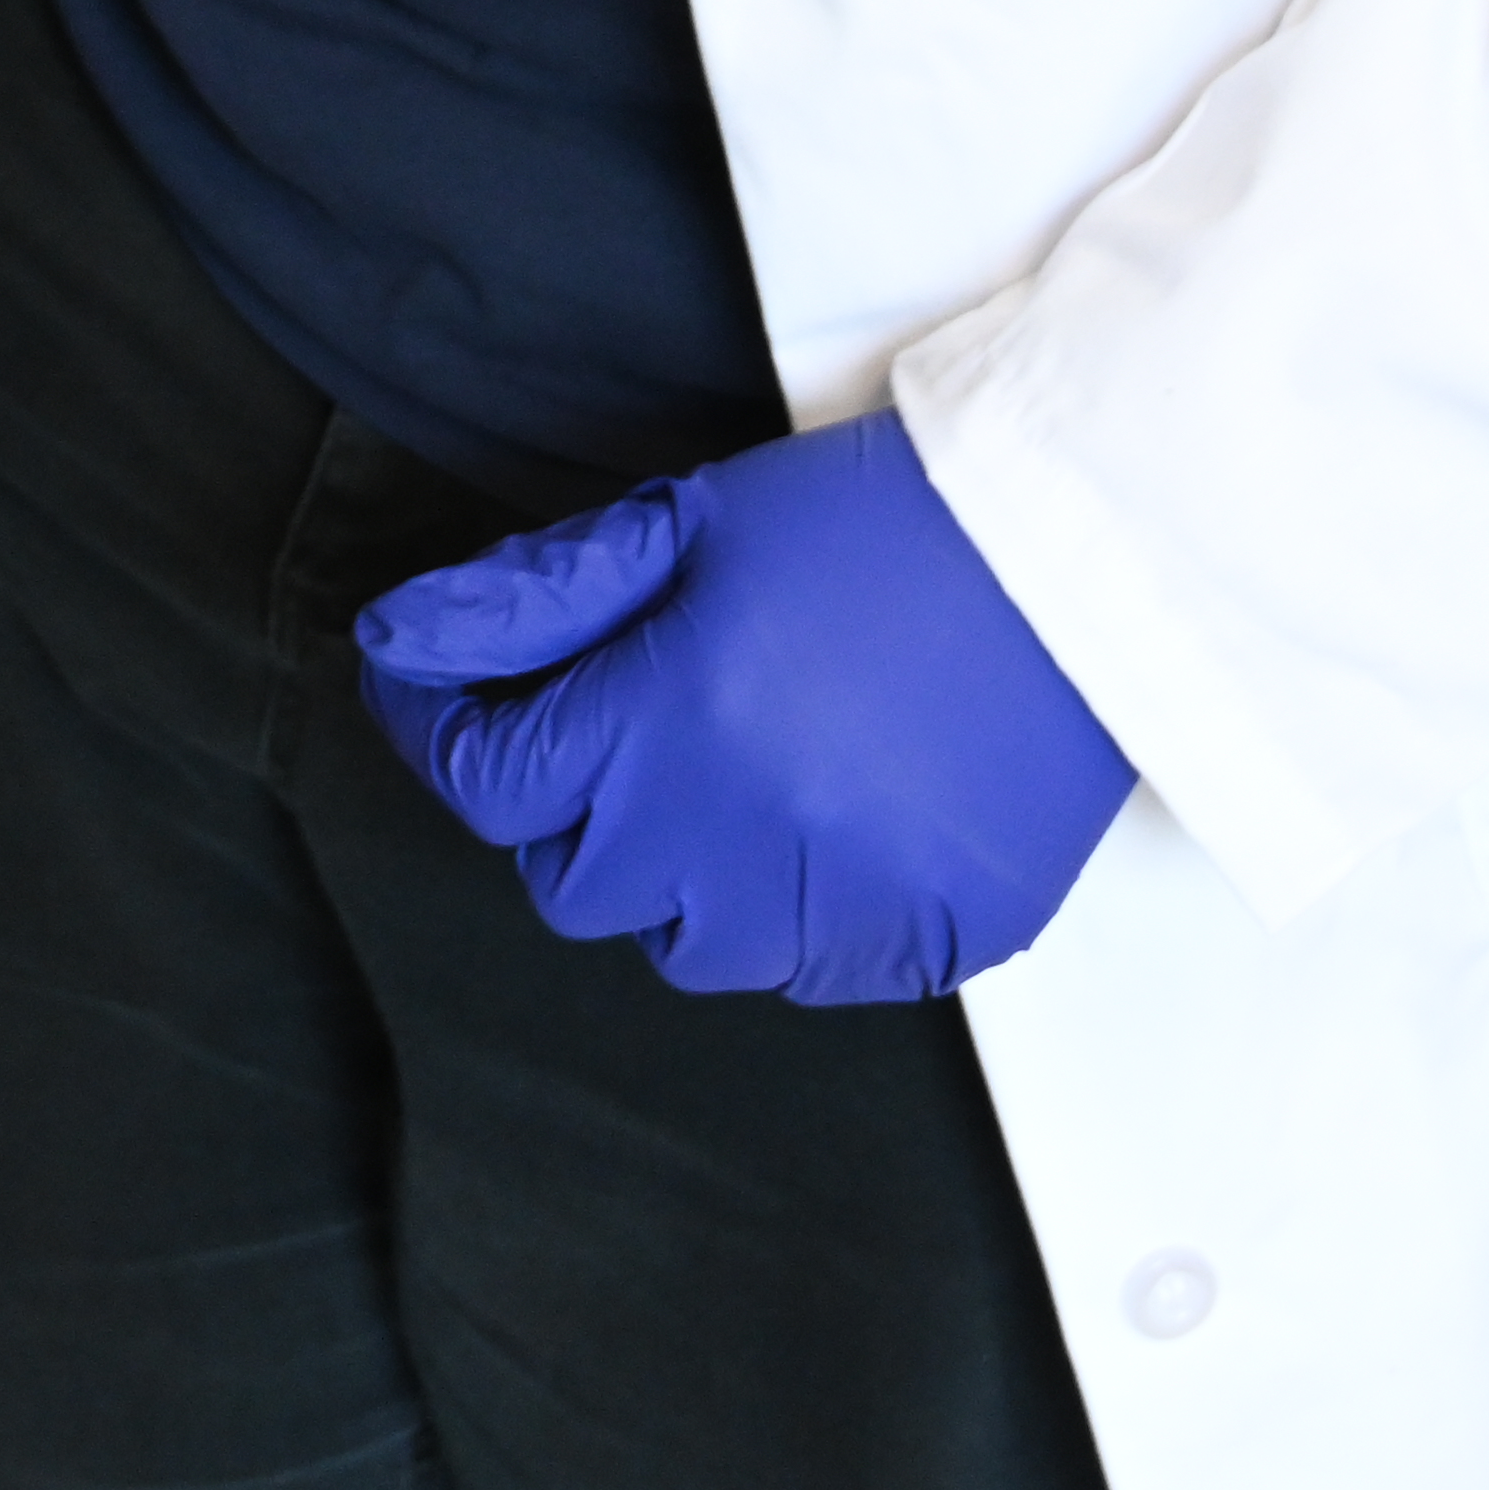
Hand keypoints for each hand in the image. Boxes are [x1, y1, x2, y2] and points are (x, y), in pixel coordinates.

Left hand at [351, 406, 1134, 1004]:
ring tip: (740, 772)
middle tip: (623, 728)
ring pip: (683, 945)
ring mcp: (836, 907)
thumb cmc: (881, 519)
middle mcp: (738, 837)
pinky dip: (792, 908)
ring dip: (676, 872)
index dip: (442, 733)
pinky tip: (835, 813)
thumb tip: (399, 642)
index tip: (431, 697)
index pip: (489, 780)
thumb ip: (535, 597)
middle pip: (570, 882)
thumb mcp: (690, 523)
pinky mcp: (923, 946)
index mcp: (670, 717)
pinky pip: (805, 970)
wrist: (1088, 554)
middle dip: (567, 809)